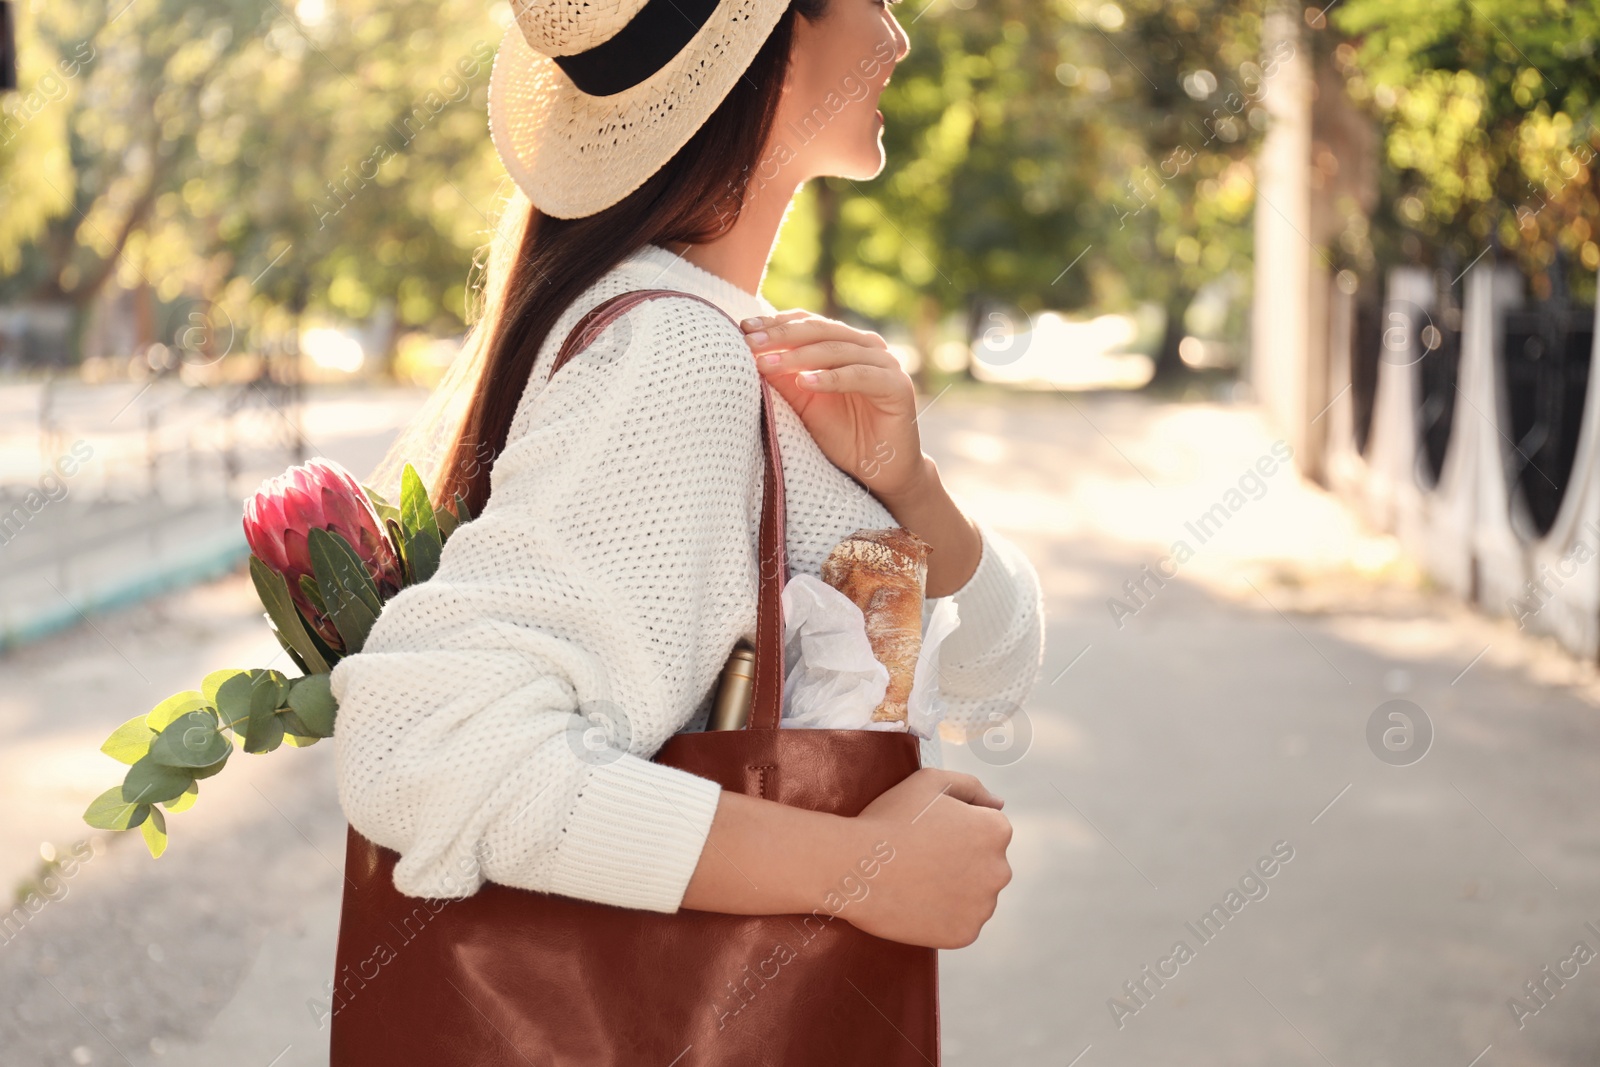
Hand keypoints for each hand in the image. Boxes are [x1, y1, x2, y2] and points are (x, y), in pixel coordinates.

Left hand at [742, 310, 929, 503]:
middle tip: (750, 344)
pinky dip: (830, 378)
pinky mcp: (897, 385)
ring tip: (767, 365)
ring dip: (799, 357)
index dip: (776, 324)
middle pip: (820, 330)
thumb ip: (784, 377)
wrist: (880, 470)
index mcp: (846, 342)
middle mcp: (867, 346)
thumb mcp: (804, 403)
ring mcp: (885, 363)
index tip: (743, 330)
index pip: (808, 323)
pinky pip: (859, 376)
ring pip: (836, 351)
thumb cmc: (842, 436)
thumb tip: (749, 351)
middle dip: (781, 336)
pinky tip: (804, 382)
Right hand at [843, 769, 1011, 948]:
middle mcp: (1000, 870)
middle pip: (983, 865)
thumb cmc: (889, 819)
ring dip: (953, 890)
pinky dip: (942, 917)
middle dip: (959, 861)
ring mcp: (983, 907)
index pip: (985, 831)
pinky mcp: (965, 934)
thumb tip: (998, 803)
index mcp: (996, 831)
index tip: (927, 834)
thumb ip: (971, 786)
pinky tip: (916, 903)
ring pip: (973, 896)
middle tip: (919, 858)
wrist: (854, 865)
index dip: (953, 830)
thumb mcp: (929, 781)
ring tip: (916, 881)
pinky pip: (959, 923)